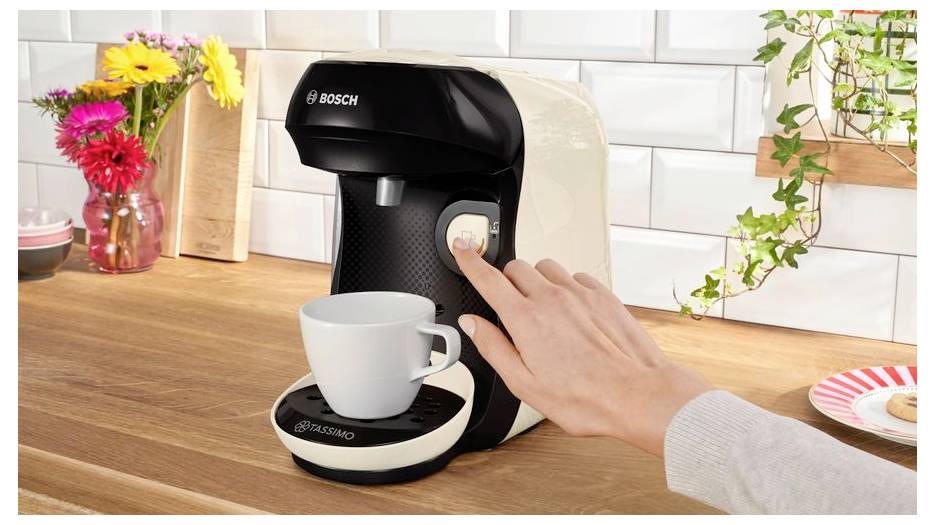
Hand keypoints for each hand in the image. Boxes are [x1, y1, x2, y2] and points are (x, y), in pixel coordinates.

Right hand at [452, 238, 712, 455]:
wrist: (637, 395)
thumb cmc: (586, 398)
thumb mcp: (524, 384)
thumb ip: (493, 347)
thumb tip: (472, 324)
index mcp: (526, 319)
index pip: (488, 278)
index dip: (469, 259)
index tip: (461, 247)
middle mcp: (551, 298)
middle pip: (516, 267)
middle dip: (506, 281)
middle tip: (509, 306)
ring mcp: (579, 293)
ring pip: (545, 267)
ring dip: (536, 281)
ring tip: (542, 311)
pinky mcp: (602, 295)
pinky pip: (574, 276)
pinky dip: (565, 287)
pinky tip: (570, 313)